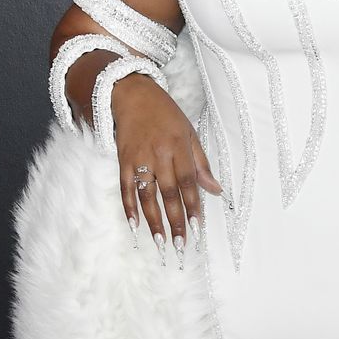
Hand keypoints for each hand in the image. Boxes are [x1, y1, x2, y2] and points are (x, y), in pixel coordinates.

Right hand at [111, 73, 221, 258]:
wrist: (132, 95)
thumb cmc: (166, 115)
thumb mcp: (190, 133)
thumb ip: (201, 163)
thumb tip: (216, 190)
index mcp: (179, 146)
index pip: (188, 181)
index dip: (192, 205)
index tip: (197, 226)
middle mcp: (159, 154)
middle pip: (168, 192)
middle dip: (175, 220)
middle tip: (180, 243)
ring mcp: (138, 158)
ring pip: (147, 195)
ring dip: (154, 220)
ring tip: (161, 241)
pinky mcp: (122, 161)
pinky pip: (125, 188)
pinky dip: (129, 207)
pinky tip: (135, 225)